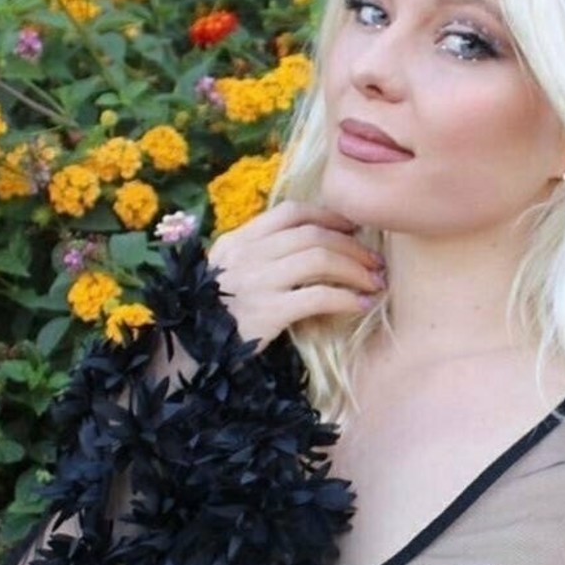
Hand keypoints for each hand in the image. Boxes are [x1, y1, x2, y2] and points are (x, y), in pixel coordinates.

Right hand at [206, 202, 385, 351]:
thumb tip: (309, 247)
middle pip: (313, 234)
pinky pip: (318, 296)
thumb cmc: (214, 316)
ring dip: (355, 268)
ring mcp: (256, 281)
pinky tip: (361, 304)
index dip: (328, 215)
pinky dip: (346, 298)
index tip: (353, 227)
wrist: (188, 351)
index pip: (291, 212)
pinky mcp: (267, 312)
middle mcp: (247, 254)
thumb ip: (260, 257)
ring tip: (375, 282)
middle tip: (375, 261)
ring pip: (319, 259)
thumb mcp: (228, 274)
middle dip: (352, 245)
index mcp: (238, 240)